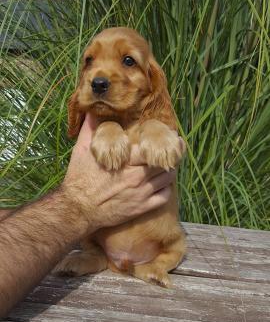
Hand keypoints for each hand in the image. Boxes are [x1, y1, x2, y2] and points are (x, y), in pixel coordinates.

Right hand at [62, 113, 175, 233]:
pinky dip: (166, 189)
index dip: (165, 141)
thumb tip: (93, 111)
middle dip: (172, 154)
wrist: (78, 209)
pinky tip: (163, 184)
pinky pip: (164, 197)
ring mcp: (141, 193)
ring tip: (169, 165)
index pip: (154, 148)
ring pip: (167, 179)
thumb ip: (90, 129)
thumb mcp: (82, 150)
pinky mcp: (141, 207)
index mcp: (126, 160)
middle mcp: (136, 176)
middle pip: (165, 163)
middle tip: (177, 148)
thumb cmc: (79, 178)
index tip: (171, 135)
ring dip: (170, 171)